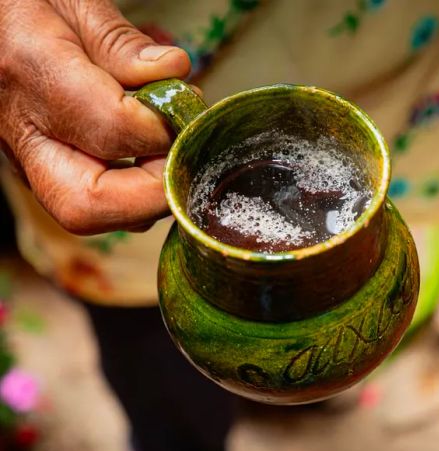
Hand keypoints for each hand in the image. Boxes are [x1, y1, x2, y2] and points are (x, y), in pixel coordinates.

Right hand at [0, 0, 190, 233]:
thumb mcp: (72, 1)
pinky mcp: (41, 171)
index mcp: (30, 71)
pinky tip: (154, 153)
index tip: (188, 111)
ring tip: (172, 146)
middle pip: (86, 205)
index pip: (110, 129)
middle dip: (152, 192)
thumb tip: (173, 72)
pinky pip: (95, 203)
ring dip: (148, 194)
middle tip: (185, 154)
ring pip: (91, 214)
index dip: (163, 130)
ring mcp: (28, 159)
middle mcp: (22, 131)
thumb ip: (121, 43)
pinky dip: (136, 190)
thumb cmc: (22, 6)